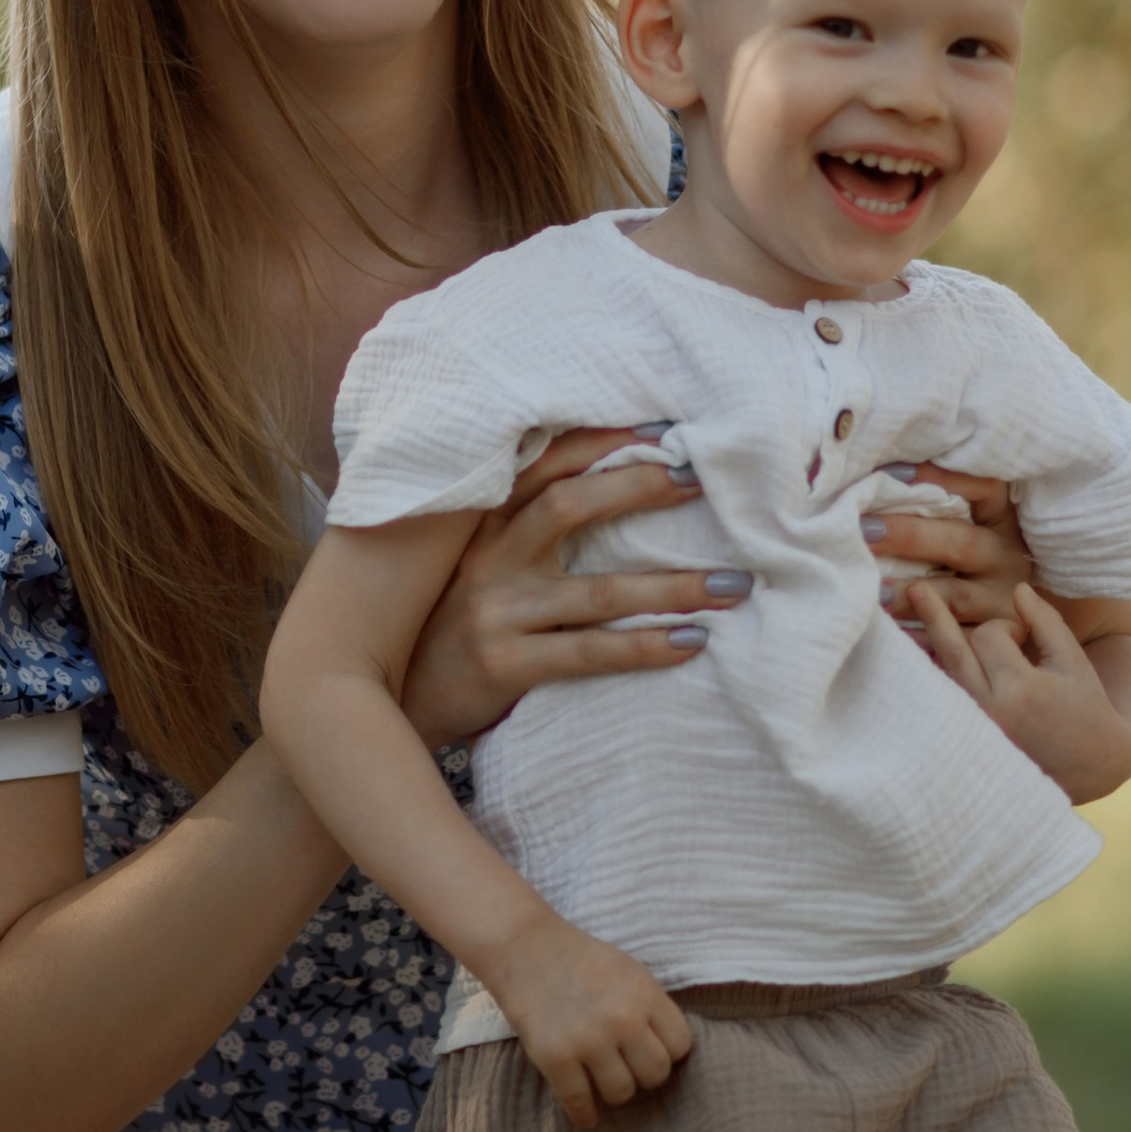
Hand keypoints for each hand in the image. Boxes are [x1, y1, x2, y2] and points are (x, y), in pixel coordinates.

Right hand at [397, 428, 748, 749]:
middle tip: (702, 479)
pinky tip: (692, 641)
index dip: (602, 441)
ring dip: (672, 586)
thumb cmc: (456, 626)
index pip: (543, 463)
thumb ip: (524, 530)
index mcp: (484, 525)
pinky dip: (645, 646)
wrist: (396, 702)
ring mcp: (494, 613)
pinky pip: (589, 653)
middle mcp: (486, 559)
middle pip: (567, 505)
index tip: (664, 429)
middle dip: (638, 486)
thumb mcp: (480, 567)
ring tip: (734, 585)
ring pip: (596, 591)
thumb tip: (612, 487)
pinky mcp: (504, 666)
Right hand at [481, 914, 696, 1129]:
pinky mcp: (555, 1058)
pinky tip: (586, 1114)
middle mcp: (622, 1019)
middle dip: (644, 1075)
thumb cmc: (579, 960)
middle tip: (627, 1067)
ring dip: (614, 1091)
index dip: (667, 1051)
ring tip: (602, 1080)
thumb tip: (669, 1051)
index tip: (649, 1050)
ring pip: (621, 1093)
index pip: (680, 1045)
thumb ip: (649, 1007)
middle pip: (656, 1074)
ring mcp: (588, 1040)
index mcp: (644, 994)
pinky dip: (585, 1114)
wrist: (523, 947)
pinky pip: (580, 1103)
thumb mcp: (628, 971)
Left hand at [860, 467, 1043, 635]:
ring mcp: (1000, 603)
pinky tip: (889, 633)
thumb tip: (878, 481)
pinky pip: (954, 641)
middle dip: (910, 536)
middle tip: (864, 531)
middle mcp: (1006, 560)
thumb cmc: (984, 560)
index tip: (893, 474)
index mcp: (1003, 522)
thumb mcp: (981, 526)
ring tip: (873, 591)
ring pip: (956, 598)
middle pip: (961, 544)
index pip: (983, 488)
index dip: (941, 477)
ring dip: (911, 594)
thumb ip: (942, 507)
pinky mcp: (989, 638)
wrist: (1028, 620)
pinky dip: (921, 637)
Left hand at [912, 583, 1130, 800]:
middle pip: (953, 652)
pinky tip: (918, 653)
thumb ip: (1045, 621)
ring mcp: (973, 729)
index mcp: (1021, 690)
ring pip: (941, 675)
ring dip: (925, 644)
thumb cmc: (1087, 709)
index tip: (1022, 635)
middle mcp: (990, 711)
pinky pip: (940, 698)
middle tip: (916, 588)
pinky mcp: (965, 741)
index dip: (1005, 627)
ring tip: (907, 612)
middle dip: (935, 616)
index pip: (990, 636)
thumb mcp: (1072, 661)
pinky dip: (931, 675)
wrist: (1091, 766)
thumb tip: (1019, 588)